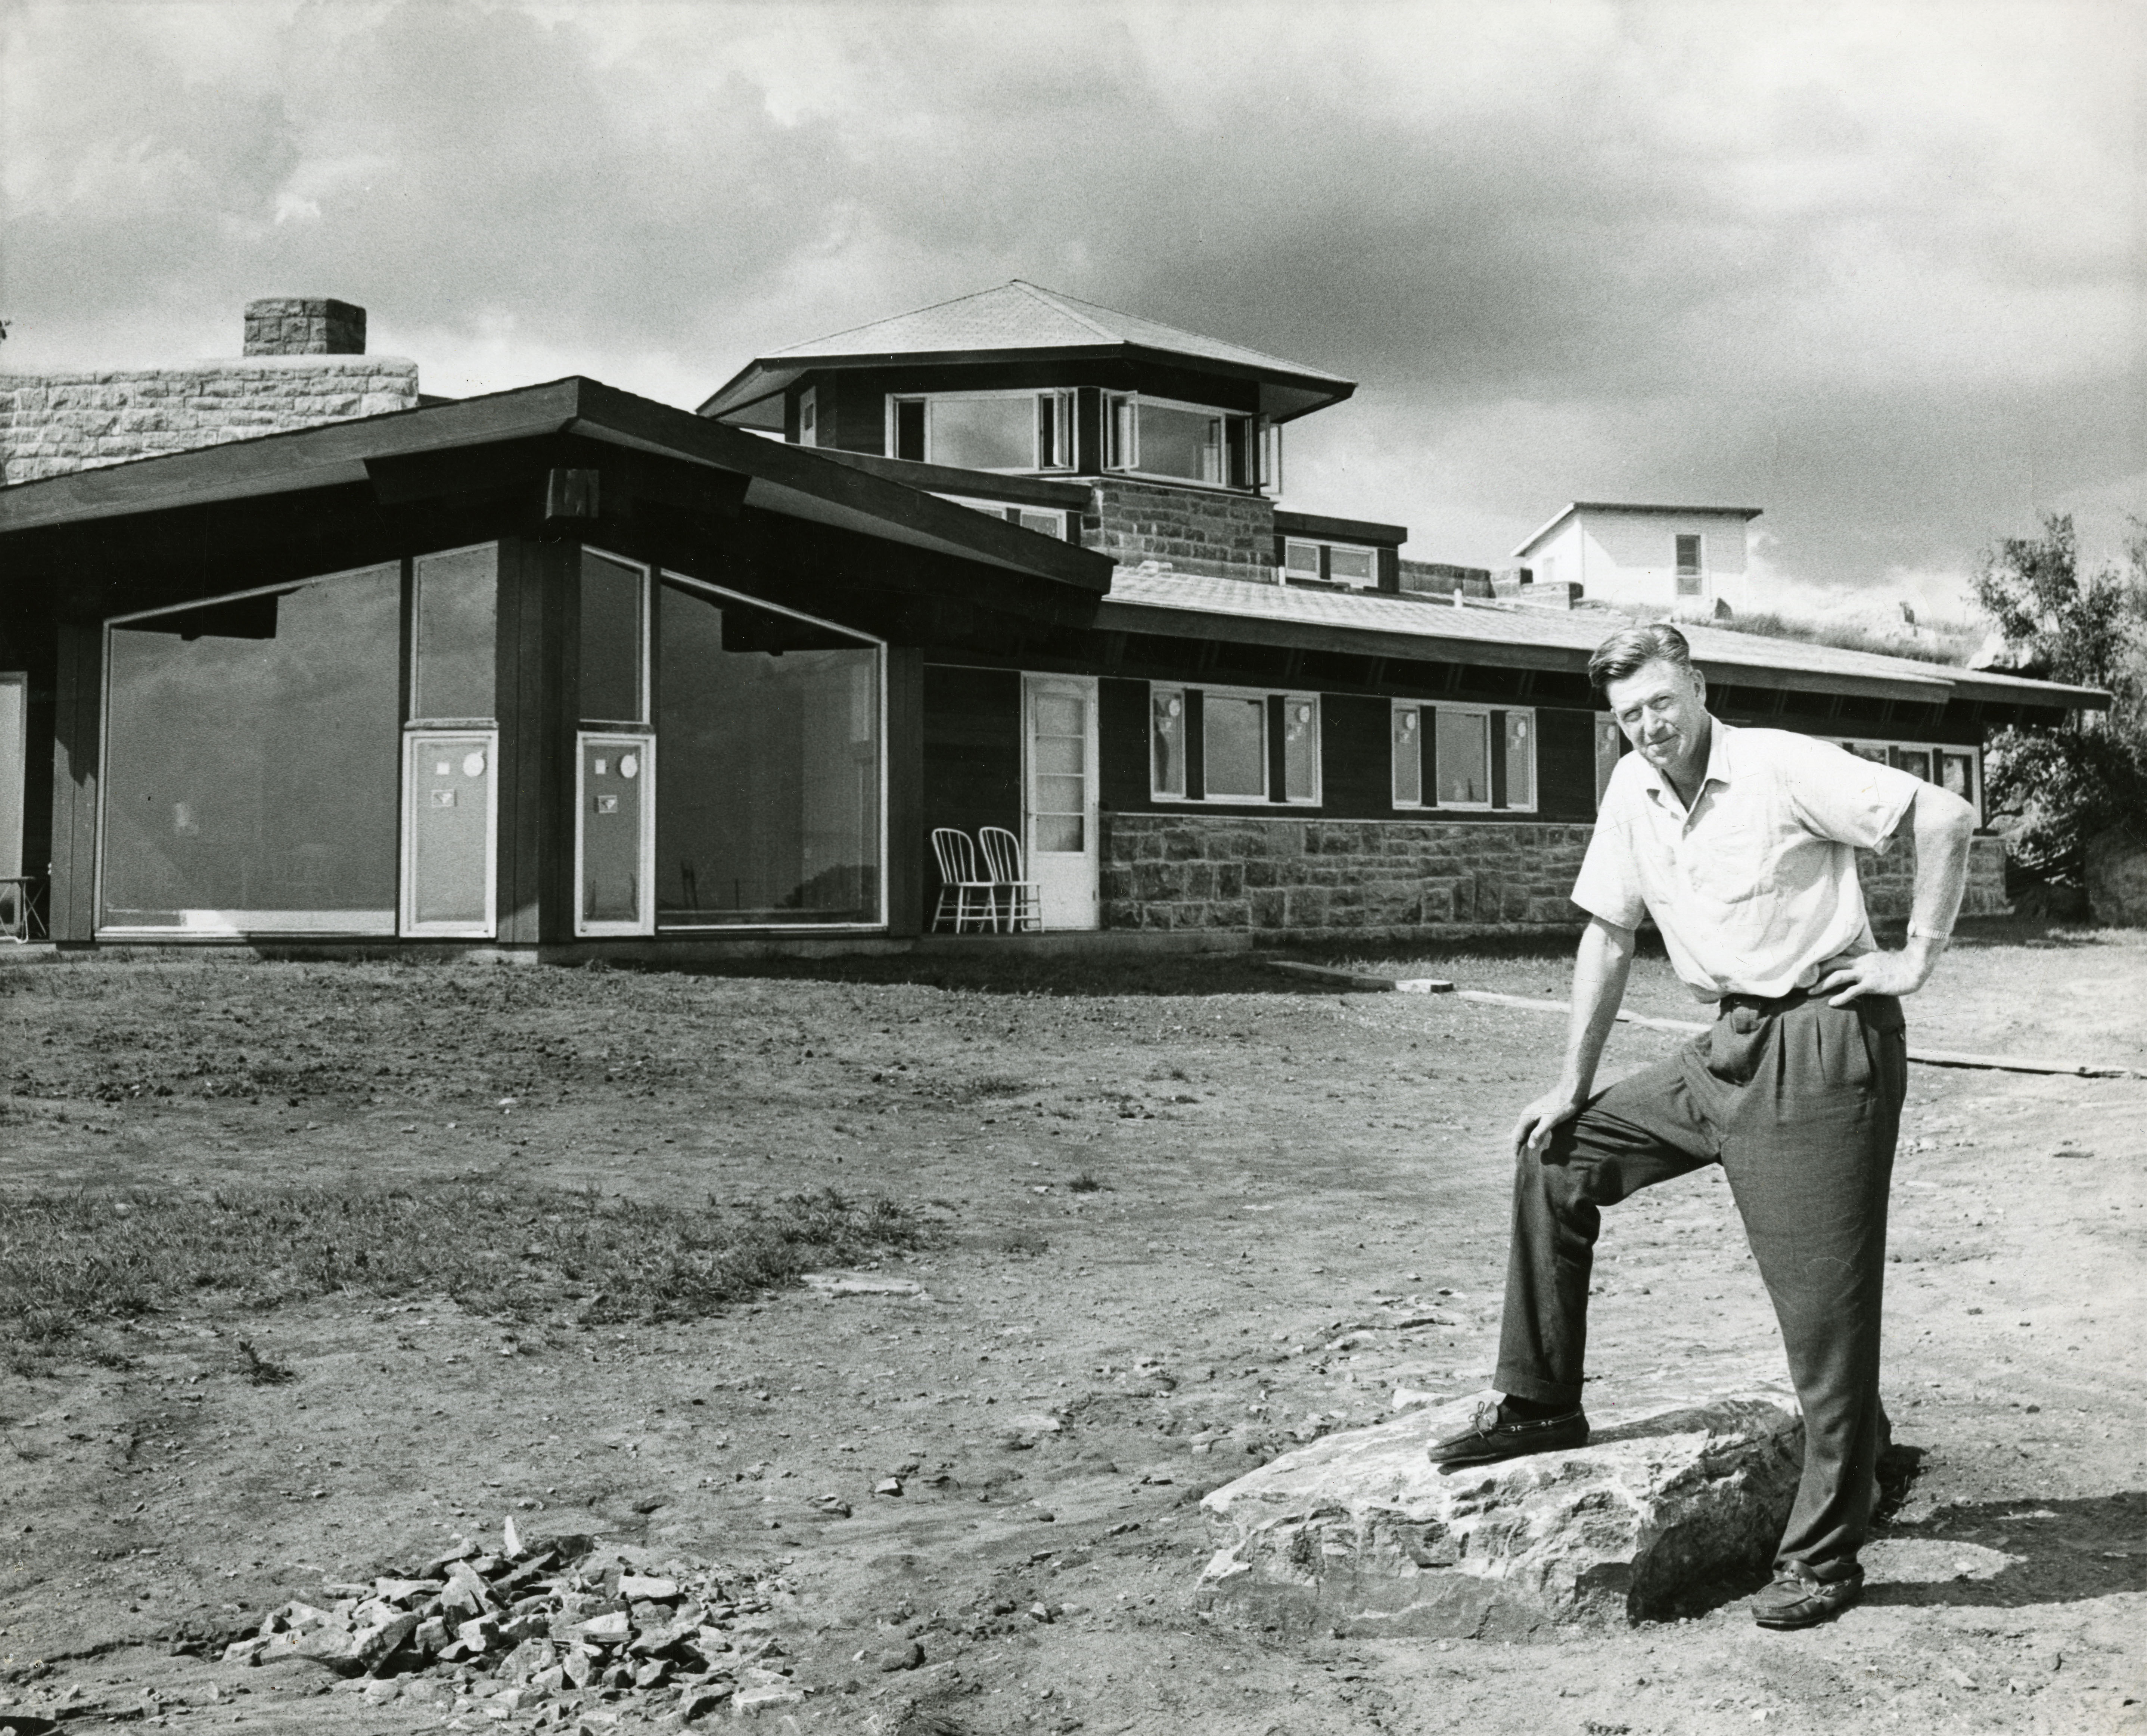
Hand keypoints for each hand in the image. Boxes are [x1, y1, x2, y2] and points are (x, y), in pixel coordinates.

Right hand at [1512, 1087, 1584, 1159]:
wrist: (1572, 1090)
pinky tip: (1539, 1142)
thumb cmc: (1562, 1105)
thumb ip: (1539, 1132)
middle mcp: (1527, 1115)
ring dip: (1526, 1143)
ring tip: (1529, 1155)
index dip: (1515, 1151)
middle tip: (1522, 1162)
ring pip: (1526, 1131)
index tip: (1517, 1164)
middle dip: (1519, 1148)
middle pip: (1519, 1135)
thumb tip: (1530, 1147)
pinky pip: (1533, 1129)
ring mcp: (1535, 1114)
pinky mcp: (1543, 1114)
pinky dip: (1533, 1137)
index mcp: (1526, 1117)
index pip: (1516, 1137)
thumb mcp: (1551, 1120)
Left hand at [1815, 946, 1930, 1005]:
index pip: (1835, 956)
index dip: (1820, 961)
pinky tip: (1831, 1003)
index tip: (1807, 967)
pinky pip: (1852, 991)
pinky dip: (1840, 997)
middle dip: (1815, 973)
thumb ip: (1865, 962)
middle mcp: (1859, 962)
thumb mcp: (1877, 960)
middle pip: (1831, 964)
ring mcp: (1865, 972)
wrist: (1913, 968)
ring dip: (1822, 985)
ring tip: (1810, 992)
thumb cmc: (1897, 967)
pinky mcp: (1872, 984)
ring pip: (1837, 976)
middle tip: (1802, 981)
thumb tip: (1856, 967)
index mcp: (1860, 956)